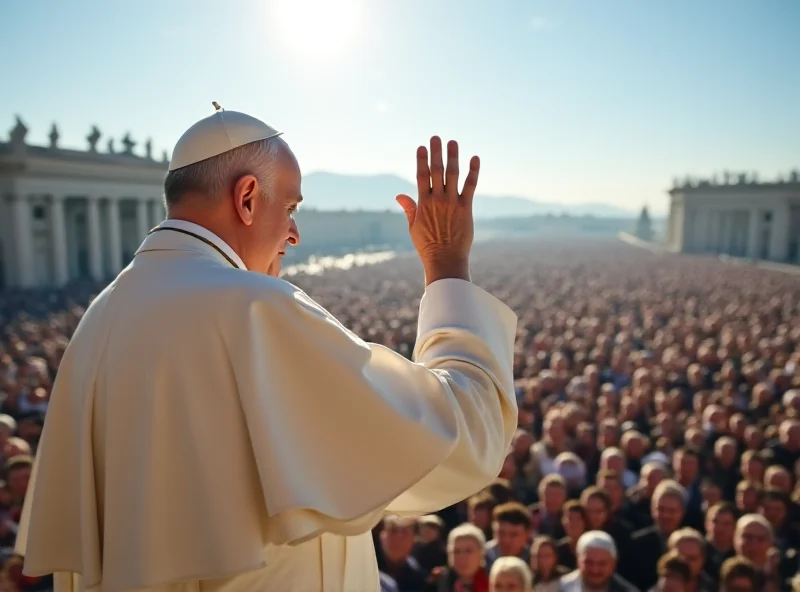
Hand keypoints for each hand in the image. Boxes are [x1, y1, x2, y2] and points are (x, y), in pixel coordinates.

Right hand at [396, 136, 478, 284]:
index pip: (421, 176)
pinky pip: (470, 186)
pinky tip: (474, 158)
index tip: (421, 147)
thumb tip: (399, 195)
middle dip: (436, 153)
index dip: (421, 160)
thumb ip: (409, 208)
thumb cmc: (427, 246)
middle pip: (436, 171)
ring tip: (452, 142)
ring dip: (453, 157)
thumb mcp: (413, 227)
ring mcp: (452, 203)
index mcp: (423, 203)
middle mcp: (437, 200)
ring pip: (453, 175)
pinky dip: (473, 172)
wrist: (445, 260)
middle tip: (436, 137)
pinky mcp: (466, 209)